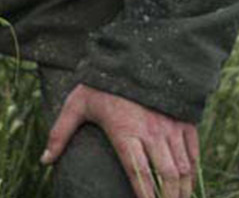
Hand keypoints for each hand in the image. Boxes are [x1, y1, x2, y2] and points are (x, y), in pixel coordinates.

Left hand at [41, 82, 198, 197]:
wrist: (134, 54)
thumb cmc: (102, 82)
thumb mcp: (76, 104)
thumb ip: (61, 133)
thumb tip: (45, 161)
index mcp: (125, 130)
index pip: (137, 171)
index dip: (144, 194)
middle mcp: (151, 131)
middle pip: (166, 175)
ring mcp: (170, 126)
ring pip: (183, 166)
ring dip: (183, 189)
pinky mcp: (184, 120)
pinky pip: (193, 151)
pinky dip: (193, 171)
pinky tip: (187, 183)